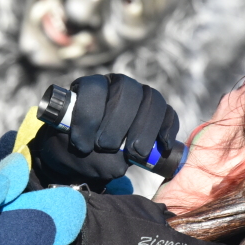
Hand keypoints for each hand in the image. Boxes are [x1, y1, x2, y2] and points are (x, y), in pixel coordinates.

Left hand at [34, 74, 179, 187]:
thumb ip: (92, 155)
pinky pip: (168, 112)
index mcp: (89, 88)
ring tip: (135, 152)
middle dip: (116, 121)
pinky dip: (167, 128)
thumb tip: (121, 158)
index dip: (88, 115)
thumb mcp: (76, 155)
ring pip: (150, 97)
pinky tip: (162, 145)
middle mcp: (115, 85)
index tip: (81, 145)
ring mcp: (139, 95)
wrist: (91, 159)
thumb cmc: (79, 153)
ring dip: (143, 127)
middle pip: (124, 89)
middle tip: (106, 146)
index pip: (93, 88)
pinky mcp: (158, 111)